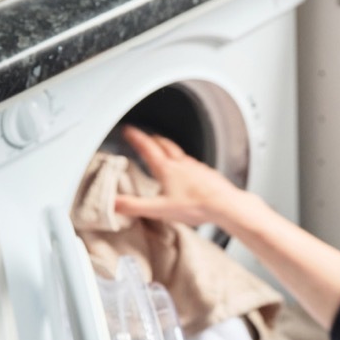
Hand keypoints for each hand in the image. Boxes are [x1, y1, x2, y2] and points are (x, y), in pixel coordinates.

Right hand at [115, 125, 242, 225]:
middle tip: (146, 136)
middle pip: (164, 145)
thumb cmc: (196, 206)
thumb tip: (113, 203)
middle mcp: (181, 164)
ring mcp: (196, 168)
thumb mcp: (160, 209)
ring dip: (169, 148)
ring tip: (165, 149)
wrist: (225, 205)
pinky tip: (188, 170)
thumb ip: (135, 206)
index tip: (129, 130)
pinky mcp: (207, 174)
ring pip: (179, 153)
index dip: (136, 138)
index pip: (147, 148)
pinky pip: (193, 163)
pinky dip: (185, 162)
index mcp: (167, 169)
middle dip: (152, 139)